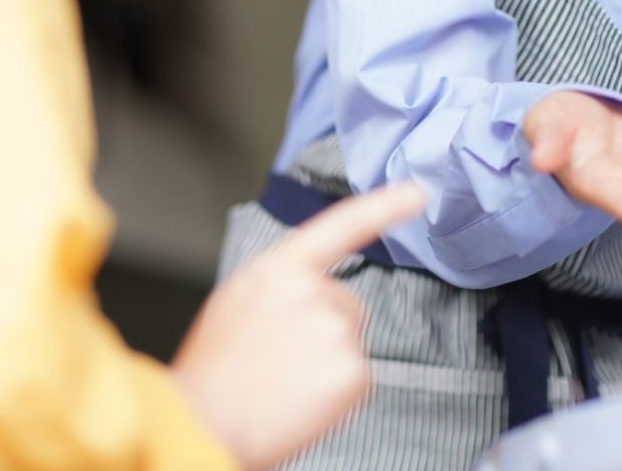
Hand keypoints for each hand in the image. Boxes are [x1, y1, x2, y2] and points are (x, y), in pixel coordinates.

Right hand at [171, 183, 424, 469]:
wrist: (202, 429)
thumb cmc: (214, 368)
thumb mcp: (239, 298)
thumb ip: (283, 278)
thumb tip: (309, 280)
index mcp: (283, 268)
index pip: (345, 224)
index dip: (386, 204)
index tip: (418, 192)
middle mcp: (316, 293)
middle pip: (344, 300)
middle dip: (321, 325)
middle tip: (279, 356)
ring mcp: (338, 333)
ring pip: (348, 338)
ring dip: (325, 358)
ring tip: (282, 380)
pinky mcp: (354, 374)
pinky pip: (355, 375)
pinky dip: (334, 391)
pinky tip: (300, 399)